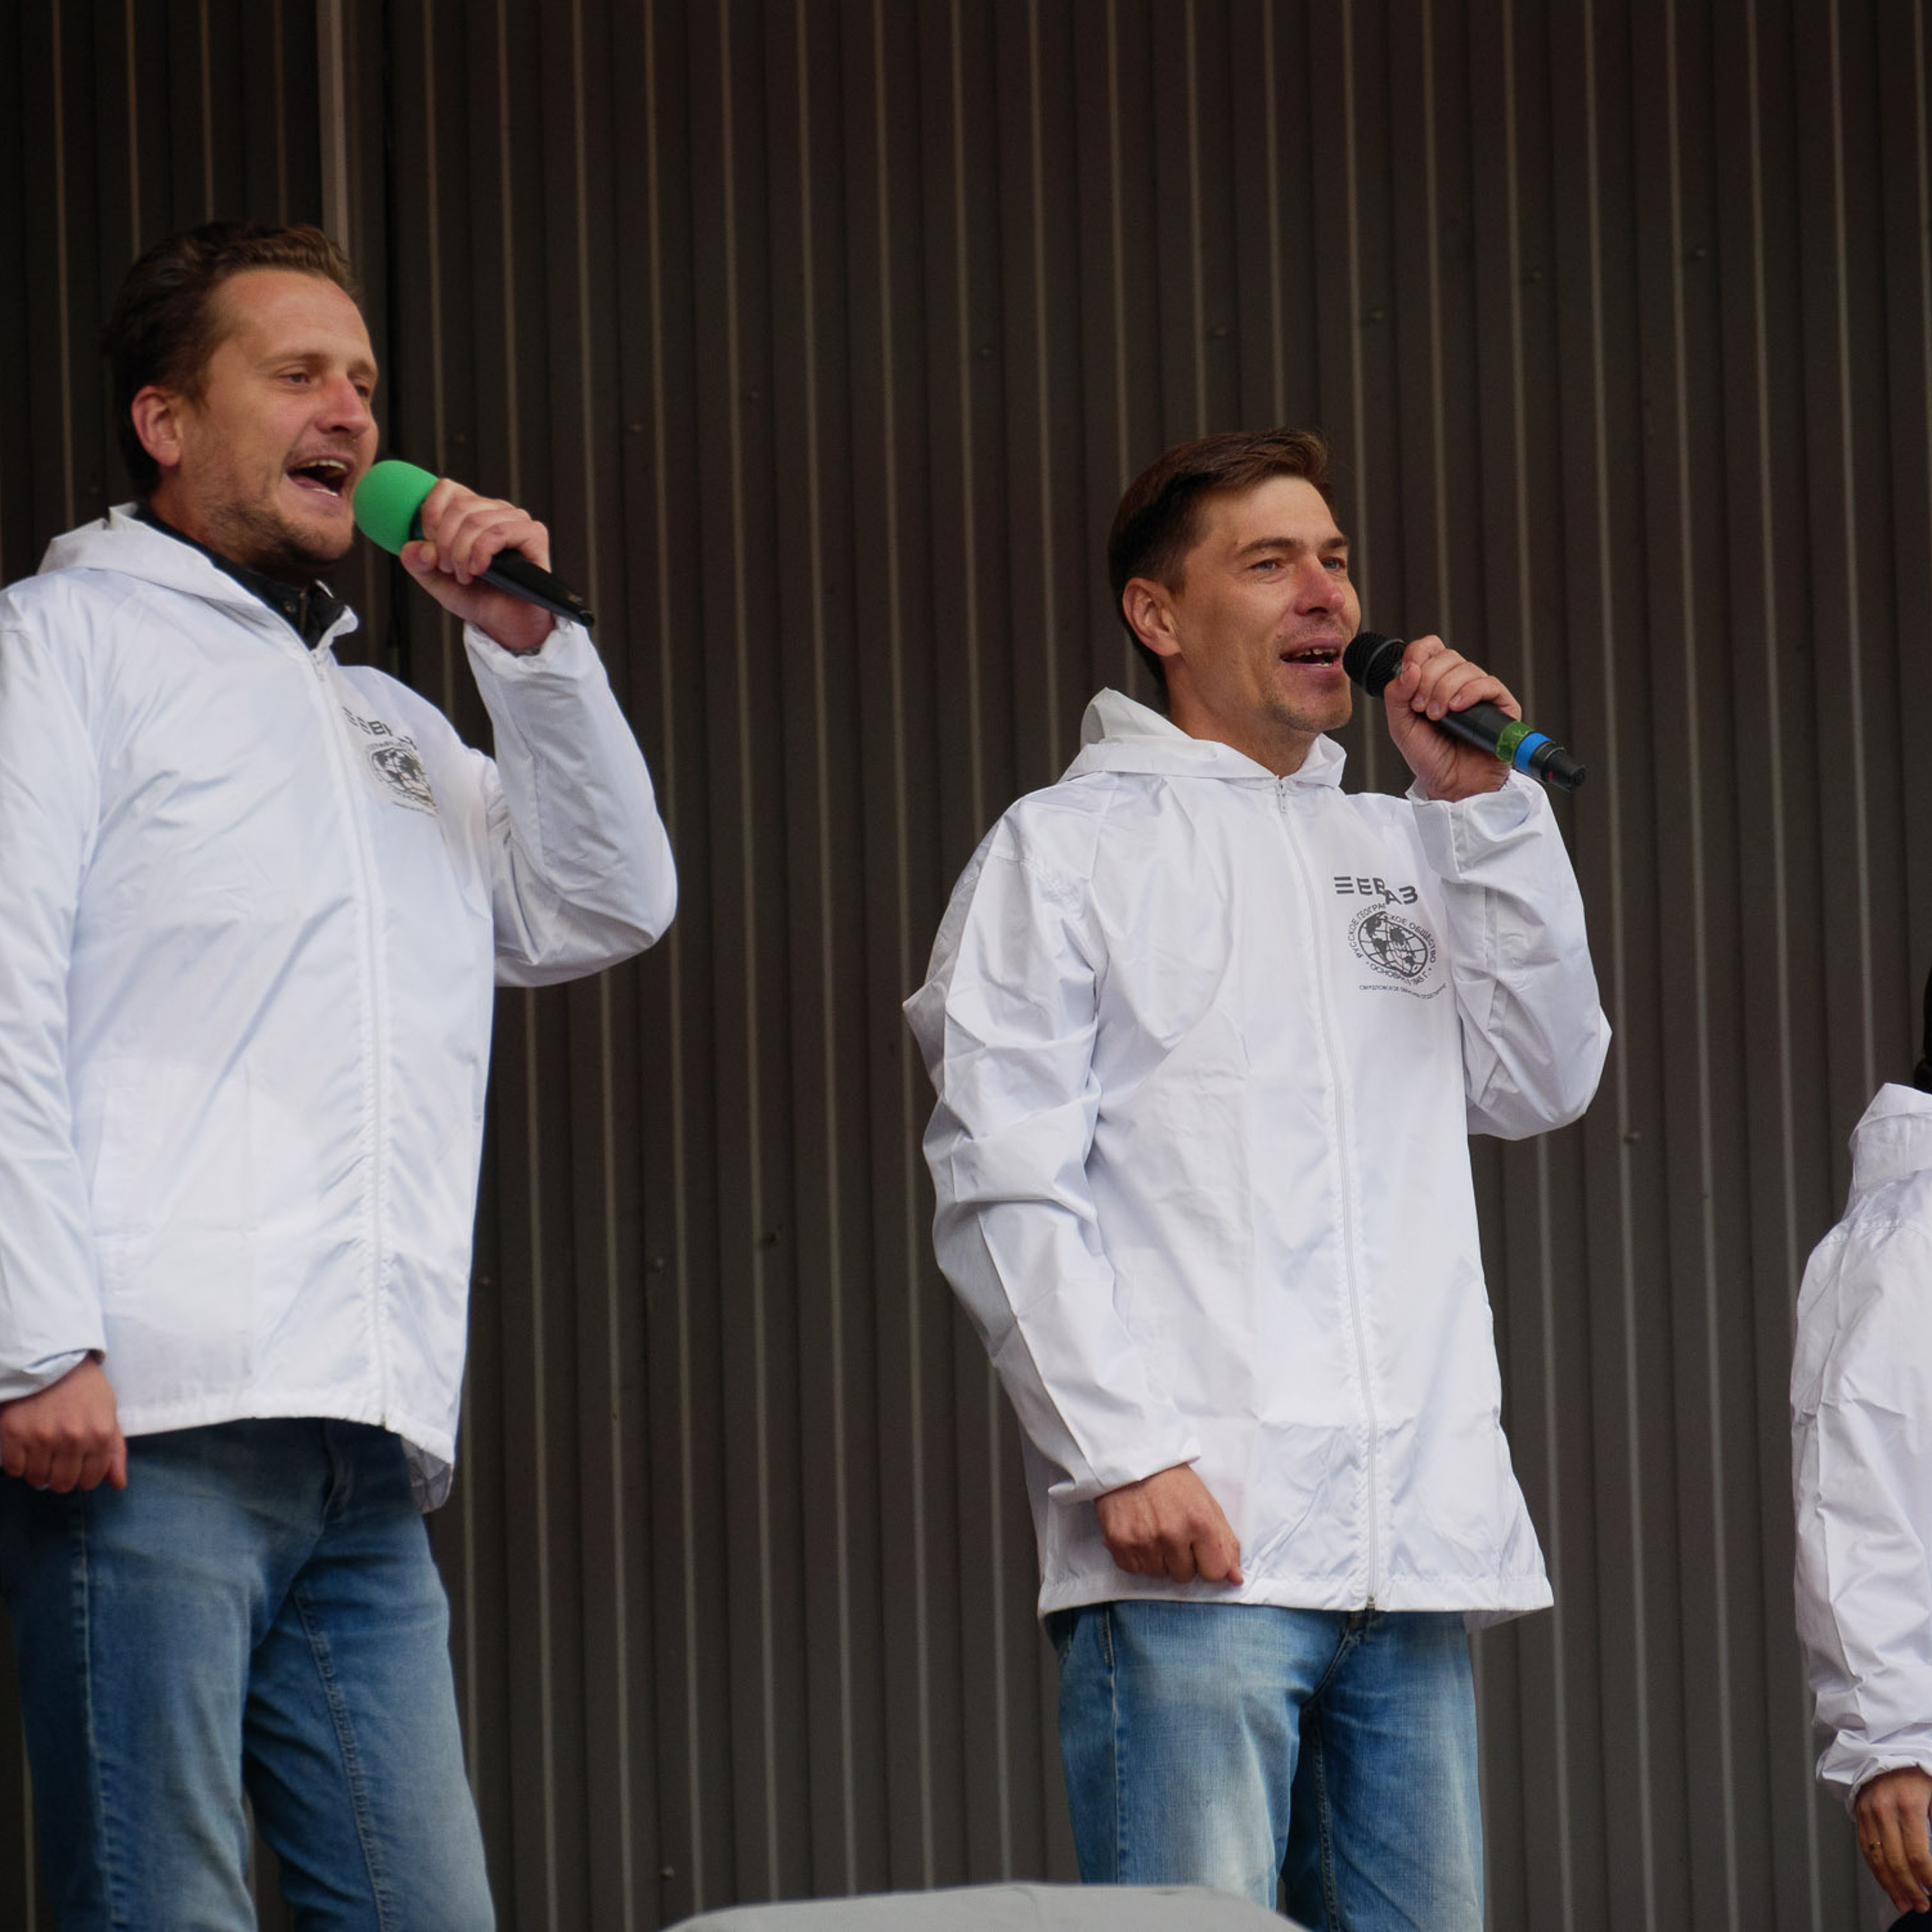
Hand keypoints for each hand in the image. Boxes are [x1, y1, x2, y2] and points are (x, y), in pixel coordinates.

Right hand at [0, 1357, 125, 1492]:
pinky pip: (13, 1470)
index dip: (83, 1478)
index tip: (78, 1467)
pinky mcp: (13, 1434)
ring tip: (42, 1451)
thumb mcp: (108, 1413)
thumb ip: (114, 1451)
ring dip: (38, 1470)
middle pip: (62, 1484)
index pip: (90, 1479)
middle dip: (61, 1477)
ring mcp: (41, 1437)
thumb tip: (118, 1485)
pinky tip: (25, 1448)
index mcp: (99, 1434)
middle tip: (57, 1460)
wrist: (51, 1360)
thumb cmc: (84, 1388)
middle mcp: (72, 1439)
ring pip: (37, 1479)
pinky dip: (18, 1464)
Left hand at [400, 477, 556, 654]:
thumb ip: (419, 563)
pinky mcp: (534, 534)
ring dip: (462, 552)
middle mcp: (495, 510)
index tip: (430, 544)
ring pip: (477, 520)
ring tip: (464, 575)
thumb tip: (413, 547)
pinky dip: (481, 552)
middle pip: (460, 506)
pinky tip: (480, 569)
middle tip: (448, 569)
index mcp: (473, 511)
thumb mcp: (437, 581)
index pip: (447, 489)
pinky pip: (499, 532)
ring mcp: (516, 520)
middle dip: (445, 542)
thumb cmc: (477, 598)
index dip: (431, 513)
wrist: (505, 623)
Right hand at [1093, 1464, 1243, 1585]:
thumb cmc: (1172, 1481)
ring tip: (1153, 1529)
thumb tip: (1236, 1578)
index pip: (1214, 1573)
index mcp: (1200, 1523)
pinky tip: (1138, 1533)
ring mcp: (1144, 1541)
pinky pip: (1133, 1569)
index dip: (1207, 1562)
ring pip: (1157, 1574)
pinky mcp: (1119, 1542)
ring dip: (1157, 1558)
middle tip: (1172, 1532)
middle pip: (1184, 1576)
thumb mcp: (1207, 1504)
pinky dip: (1136, 1556)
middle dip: (1181, 1559)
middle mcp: (1172, 1534)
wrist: (1132, 1460)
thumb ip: (1225, 1543)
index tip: (1199, 1548)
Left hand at [1381, 634, 1516, 801]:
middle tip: (1422, 708)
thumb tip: (1410, 668)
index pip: (1430, 648)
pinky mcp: (1501, 705)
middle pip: (1446, 656)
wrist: (1451, 785)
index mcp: (1433, 681)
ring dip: (1445, 690)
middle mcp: (1457, 683)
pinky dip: (1469, 693)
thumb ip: (1396, 696)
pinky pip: (1488, 684)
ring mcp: (1479, 693)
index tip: (1409, 672)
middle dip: (1428, 680)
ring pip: (1466, 669)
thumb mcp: (1401, 726)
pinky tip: (1456, 709)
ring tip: (1437, 716)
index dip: (1418, 653)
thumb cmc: (1429, 757)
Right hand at [1855, 1767, 1931, 1914]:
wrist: (1887, 1743)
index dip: (1928, 1879)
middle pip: (1895, 1860)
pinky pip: (1865, 1846)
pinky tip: (1886, 1882)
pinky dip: (1875, 1869)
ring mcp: (1867, 1810)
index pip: (1918, 1854)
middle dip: (1910, 1889)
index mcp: (1908, 1805)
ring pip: (1876, 1857)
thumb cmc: (1918, 1768)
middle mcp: (1883, 1809)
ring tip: (1904, 1903)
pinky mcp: (1858, 1810)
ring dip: (1891, 1885)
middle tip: (1922, 1905)